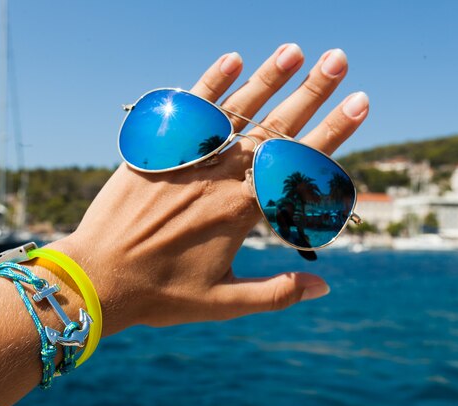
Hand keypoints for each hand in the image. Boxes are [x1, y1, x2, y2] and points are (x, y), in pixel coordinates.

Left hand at [52, 43, 368, 334]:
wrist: (97, 277)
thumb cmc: (161, 293)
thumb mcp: (224, 303)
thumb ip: (277, 293)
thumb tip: (325, 286)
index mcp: (242, 212)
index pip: (298, 165)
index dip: (333, 133)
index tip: (360, 103)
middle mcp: (220, 178)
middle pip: (274, 129)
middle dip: (311, 93)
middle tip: (339, 60)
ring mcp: (189, 160)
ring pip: (235, 114)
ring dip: (267, 79)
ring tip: (295, 51)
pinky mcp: (159, 152)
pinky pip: (189, 113)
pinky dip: (210, 84)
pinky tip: (231, 59)